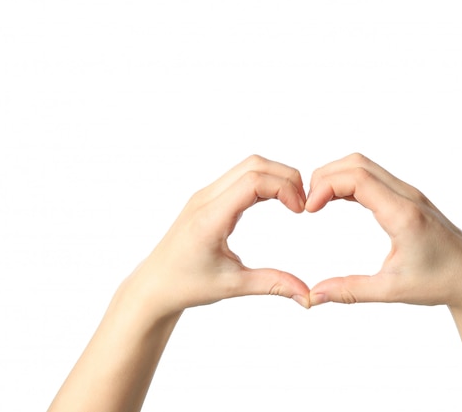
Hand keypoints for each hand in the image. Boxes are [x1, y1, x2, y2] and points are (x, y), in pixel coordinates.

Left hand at [126, 155, 310, 316]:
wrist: (154, 285)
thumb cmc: (186, 286)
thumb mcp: (233, 286)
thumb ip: (273, 284)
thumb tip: (308, 296)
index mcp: (210, 218)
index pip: (253, 181)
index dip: (284, 188)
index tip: (301, 210)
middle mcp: (206, 198)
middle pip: (254, 165)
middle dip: (286, 177)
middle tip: (303, 204)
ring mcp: (205, 195)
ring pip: (248, 166)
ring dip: (276, 177)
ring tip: (294, 203)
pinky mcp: (208, 198)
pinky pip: (240, 176)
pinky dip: (264, 182)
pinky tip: (277, 201)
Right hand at [306, 153, 461, 308]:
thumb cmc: (439, 282)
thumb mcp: (391, 289)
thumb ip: (350, 291)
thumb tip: (313, 295)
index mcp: (403, 214)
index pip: (357, 178)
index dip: (325, 186)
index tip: (308, 209)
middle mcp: (407, 196)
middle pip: (357, 163)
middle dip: (325, 176)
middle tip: (308, 204)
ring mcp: (409, 193)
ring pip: (365, 166)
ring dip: (336, 176)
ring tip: (317, 202)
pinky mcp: (408, 197)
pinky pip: (373, 177)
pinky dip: (349, 182)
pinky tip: (336, 200)